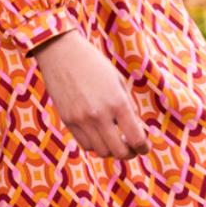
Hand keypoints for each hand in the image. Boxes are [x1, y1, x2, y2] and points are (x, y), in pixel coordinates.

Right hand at [30, 30, 149, 158]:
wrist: (61, 52)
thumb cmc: (94, 63)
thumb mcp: (117, 81)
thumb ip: (127, 106)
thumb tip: (134, 130)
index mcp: (118, 103)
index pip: (136, 138)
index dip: (143, 148)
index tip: (144, 148)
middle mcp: (100, 115)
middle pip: (119, 152)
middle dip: (129, 153)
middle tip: (132, 149)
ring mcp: (82, 120)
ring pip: (101, 151)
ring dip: (111, 150)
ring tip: (114, 142)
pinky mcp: (68, 121)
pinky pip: (85, 144)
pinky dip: (94, 145)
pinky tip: (98, 136)